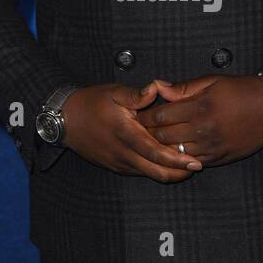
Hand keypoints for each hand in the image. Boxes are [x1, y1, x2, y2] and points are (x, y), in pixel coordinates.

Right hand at [62, 82, 203, 179]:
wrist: (66, 121)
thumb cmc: (91, 103)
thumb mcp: (113, 92)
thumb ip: (137, 94)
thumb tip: (156, 87)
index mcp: (125, 134)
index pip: (155, 152)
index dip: (176, 159)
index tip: (194, 161)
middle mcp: (123, 153)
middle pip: (156, 171)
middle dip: (178, 172)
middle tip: (196, 167)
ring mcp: (119, 162)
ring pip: (149, 174)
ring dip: (168, 173)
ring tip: (186, 166)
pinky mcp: (116, 166)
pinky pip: (139, 172)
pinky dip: (155, 170)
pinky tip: (166, 163)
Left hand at [136, 74, 262, 167]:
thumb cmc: (241, 90)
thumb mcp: (212, 81)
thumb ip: (183, 87)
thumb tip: (157, 87)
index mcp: (200, 106)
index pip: (161, 115)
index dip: (146, 116)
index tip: (138, 114)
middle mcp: (203, 128)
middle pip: (163, 135)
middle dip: (148, 133)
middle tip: (139, 130)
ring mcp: (211, 146)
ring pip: (174, 152)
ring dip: (160, 148)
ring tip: (151, 142)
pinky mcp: (219, 158)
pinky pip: (191, 162)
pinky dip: (178, 158)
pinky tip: (171, 152)